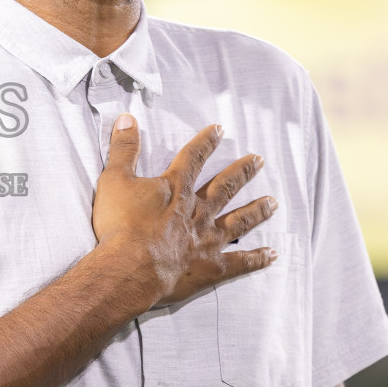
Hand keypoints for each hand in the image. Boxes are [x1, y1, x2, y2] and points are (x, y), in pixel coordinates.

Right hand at [91, 114, 275, 306]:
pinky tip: (271, 254)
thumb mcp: (114, 180)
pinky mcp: (211, 267)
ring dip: (256, 210)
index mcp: (176, 189)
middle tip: (258, 160)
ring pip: (238, 222)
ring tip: (273, 202)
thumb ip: (123, 149)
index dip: (206, 142)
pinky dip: (257, 259)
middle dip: (242, 172)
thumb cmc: (120, 226)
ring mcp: (207, 239)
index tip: (220, 130)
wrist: (130, 267)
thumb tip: (128, 119)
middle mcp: (197, 211)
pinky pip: (240, 262)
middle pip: (225, 187)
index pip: (194, 158)